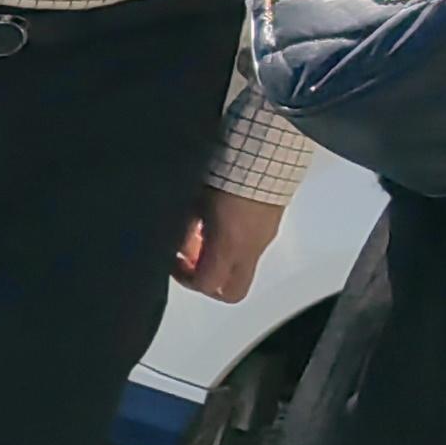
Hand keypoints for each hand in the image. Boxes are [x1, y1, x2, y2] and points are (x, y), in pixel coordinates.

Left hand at [171, 184, 283, 303]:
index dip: (184, 279)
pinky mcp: (272, 224)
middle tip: (190, 261)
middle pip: (232, 292)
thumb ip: (183, 229)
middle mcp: (251, 249)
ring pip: (240, 269)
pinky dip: (231, 247)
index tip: (173, 261)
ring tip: (201, 235)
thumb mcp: (193, 203)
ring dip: (218, 261)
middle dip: (208, 283)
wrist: (265, 152)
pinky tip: (218, 223)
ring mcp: (265, 238)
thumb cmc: (226, 175)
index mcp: (229, 246)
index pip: (206, 285)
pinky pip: (250, 249)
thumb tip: (175, 243)